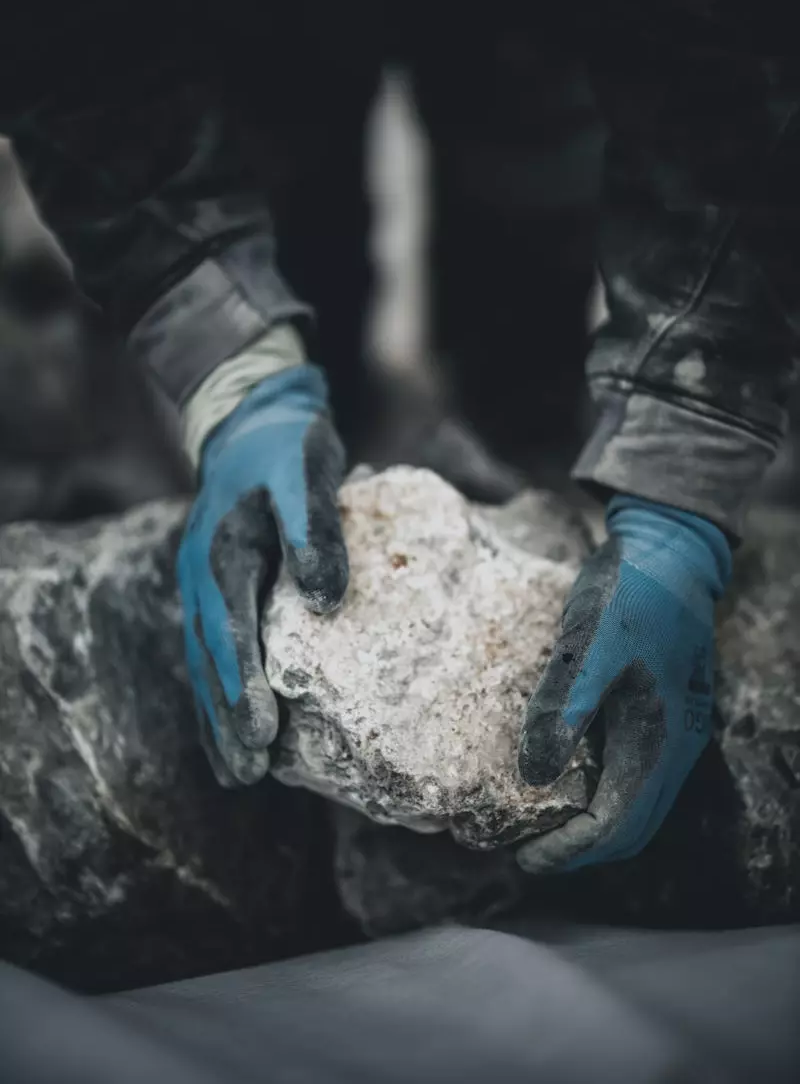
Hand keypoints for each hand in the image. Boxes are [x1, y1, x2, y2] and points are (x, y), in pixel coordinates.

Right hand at [177, 364, 347, 784]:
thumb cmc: (287, 447)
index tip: (263, 731)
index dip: (245, 683)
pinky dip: (217, 688)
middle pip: (210, 658)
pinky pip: (207, 645)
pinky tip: (230, 726)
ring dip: (217, 714)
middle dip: (228, 716)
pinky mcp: (211, 585)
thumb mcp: (305, 474)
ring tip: (237, 772)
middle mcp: (202, 574)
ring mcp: (200, 581)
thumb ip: (313, 531)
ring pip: (202, 660)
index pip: (231, 629)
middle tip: (250, 772)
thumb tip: (325, 600)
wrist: (252, 417)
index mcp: (223, 551)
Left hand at [517, 494, 731, 871]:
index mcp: (656, 740)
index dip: (569, 852)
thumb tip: (534, 776)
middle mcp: (676, 746)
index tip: (524, 859)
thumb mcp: (588, 647)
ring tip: (547, 826)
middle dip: (583, 851)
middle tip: (532, 854)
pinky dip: (610, 797)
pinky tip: (574, 778)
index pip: (613, 826)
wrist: (672, 551)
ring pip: (642, 806)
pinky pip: (643, 778)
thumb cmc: (628, 595)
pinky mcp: (672, 712)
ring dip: (597, 827)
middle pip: (632, 829)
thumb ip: (563, 711)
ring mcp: (679, 730)